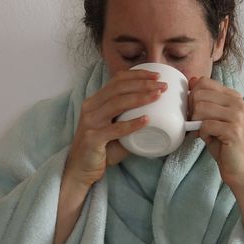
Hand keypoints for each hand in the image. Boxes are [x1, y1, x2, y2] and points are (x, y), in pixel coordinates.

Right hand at [63, 69, 167, 186]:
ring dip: (140, 98)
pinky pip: (115, 129)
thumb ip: (130, 120)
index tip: (157, 75)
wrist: (81, 169)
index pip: (117, 80)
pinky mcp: (92, 138)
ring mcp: (90, 122)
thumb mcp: (116, 129)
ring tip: (158, 96)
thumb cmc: (102, 149)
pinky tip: (147, 119)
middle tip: (162, 85)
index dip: (137, 75)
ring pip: (117, 103)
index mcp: (96, 101)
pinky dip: (132, 123)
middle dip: (143, 84)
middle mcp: (91, 107)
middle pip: (119, 88)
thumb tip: (158, 115)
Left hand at [188, 76, 243, 189]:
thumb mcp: (212, 117)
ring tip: (205, 132)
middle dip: (192, 111)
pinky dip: (203, 134)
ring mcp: (237, 115)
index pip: (204, 82)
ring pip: (200, 108)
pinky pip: (205, 125)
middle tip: (197, 124)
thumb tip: (192, 80)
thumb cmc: (224, 143)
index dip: (192, 96)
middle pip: (199, 95)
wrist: (239, 168)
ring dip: (196, 123)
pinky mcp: (234, 130)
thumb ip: (205, 100)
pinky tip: (211, 139)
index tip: (195, 111)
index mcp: (234, 96)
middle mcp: (238, 102)